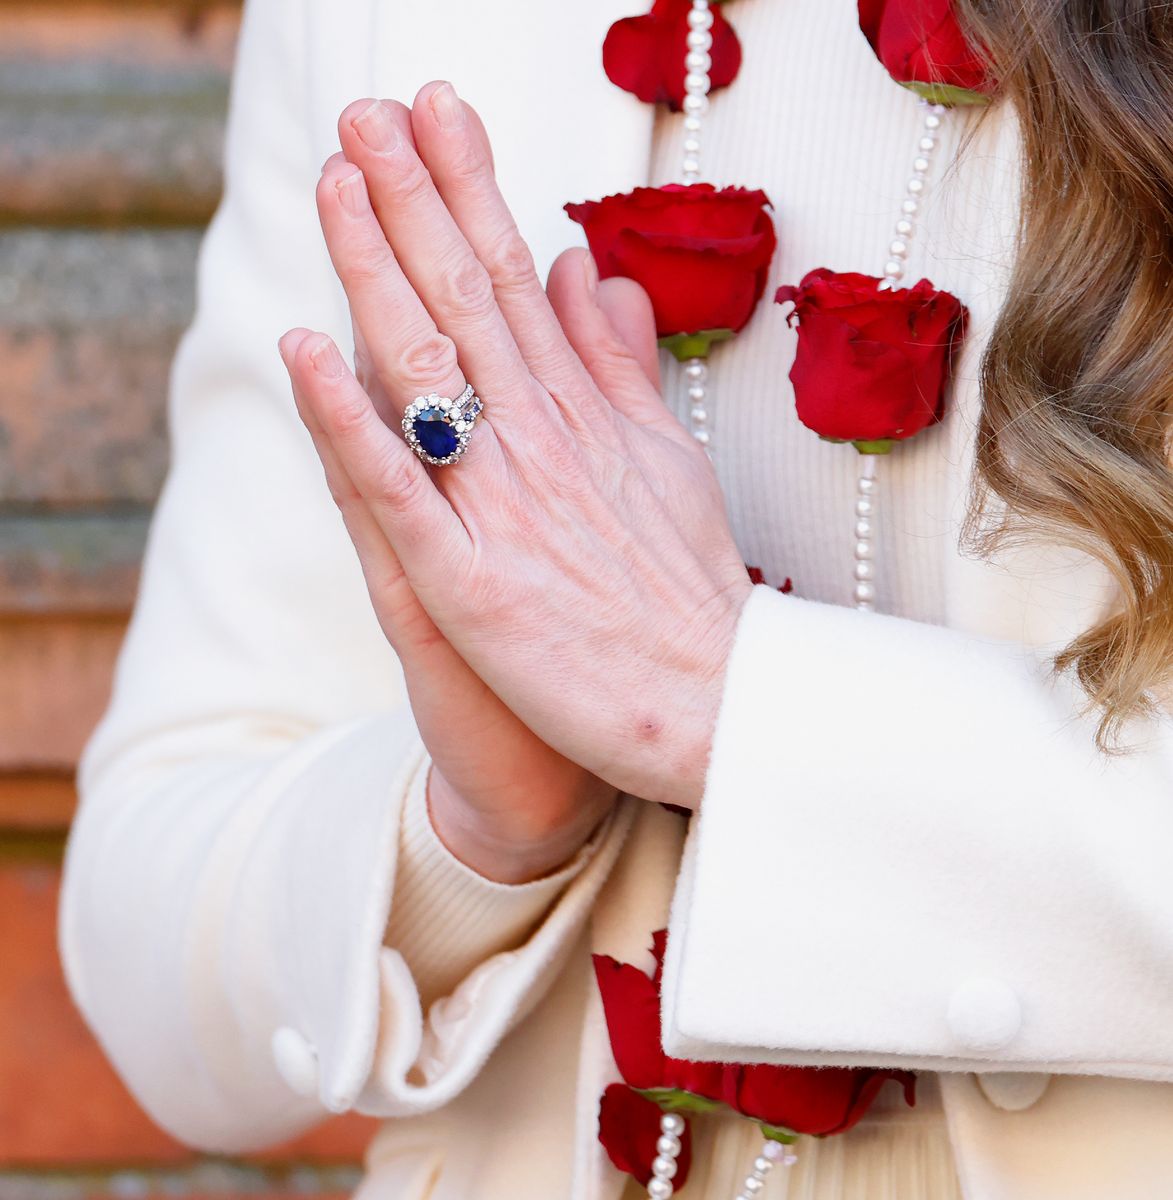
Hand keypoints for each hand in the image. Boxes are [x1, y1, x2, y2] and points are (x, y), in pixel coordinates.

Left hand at [285, 84, 751, 809]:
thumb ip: (618, 366)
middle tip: (369, 110)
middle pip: (469, 301)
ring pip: (429, 372)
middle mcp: (544, 443)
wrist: (716, 702)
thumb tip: (582, 270)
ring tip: (336, 177)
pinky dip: (351, 420)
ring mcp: (506, 510)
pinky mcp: (472, 587)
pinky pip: (400, 495)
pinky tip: (305, 349)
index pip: (517, 282)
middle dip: (417, 197)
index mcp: (584, 415)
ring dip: (378, 269)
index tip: (440, 112)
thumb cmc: (687, 589)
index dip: (474, 191)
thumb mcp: (665, 459)